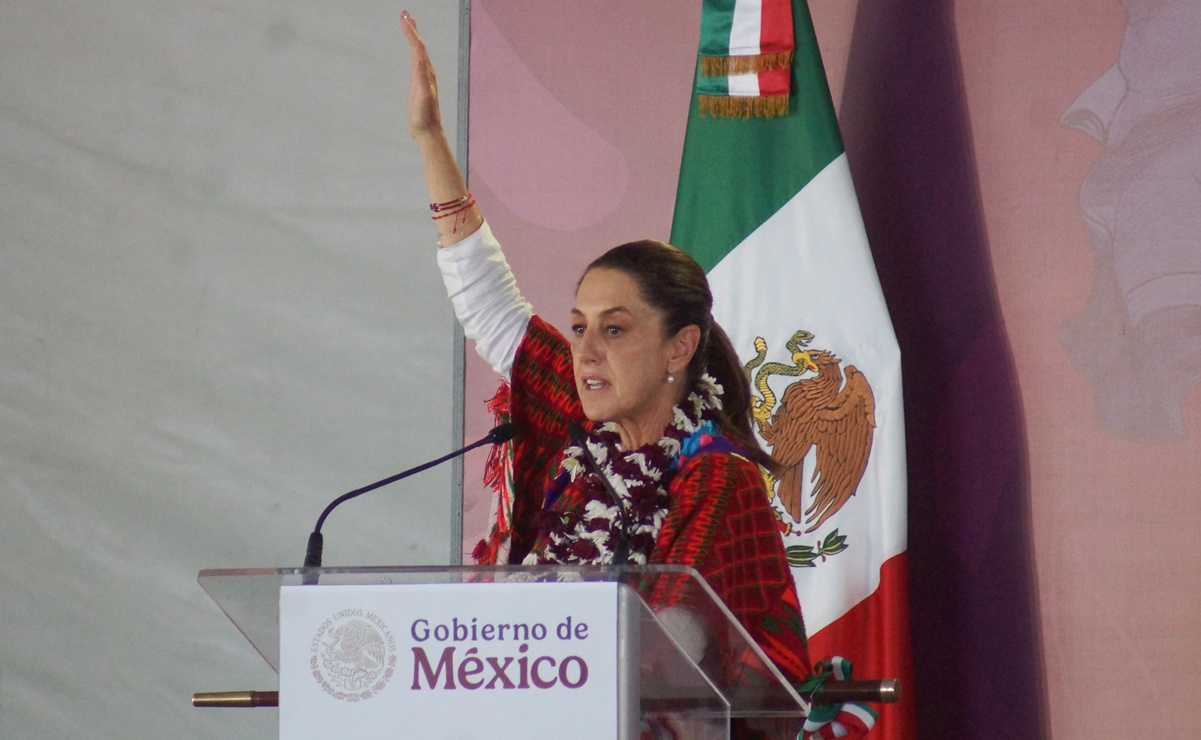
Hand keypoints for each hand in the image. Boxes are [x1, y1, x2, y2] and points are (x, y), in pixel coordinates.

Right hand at [401, 10, 442, 140]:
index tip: (403, 17)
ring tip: (408, 24)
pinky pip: (417, 62)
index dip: (410, 31)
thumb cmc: (424, 116)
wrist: (428, 132)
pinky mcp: (419, 85)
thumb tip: (419, 58)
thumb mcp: (422, 95)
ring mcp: (423, 78)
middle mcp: (427, 72)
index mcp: (426, 72)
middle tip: (404, 13)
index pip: (418, 47)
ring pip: (419, 52)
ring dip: (413, 37)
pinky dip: (414, 51)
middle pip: (419, 45)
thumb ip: (421, 77)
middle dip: (412, 29)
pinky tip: (413, 51)